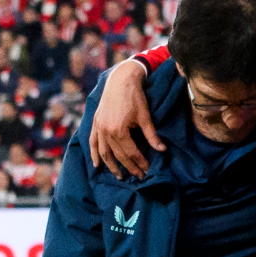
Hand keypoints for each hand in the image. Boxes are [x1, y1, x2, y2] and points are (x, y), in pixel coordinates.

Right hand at [89, 60, 163, 178]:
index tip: (148, 170)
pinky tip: (96, 164)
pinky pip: (93, 142)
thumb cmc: (135, 97)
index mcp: (119, 130)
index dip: (140, 162)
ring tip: (119, 176)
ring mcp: (99, 127)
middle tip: (138, 176)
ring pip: (104, 152)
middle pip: (118, 155)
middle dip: (129, 167)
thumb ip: (152, 135)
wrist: (120, 80)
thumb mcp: (145, 117)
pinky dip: (94, 154)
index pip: (131, 152)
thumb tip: (162, 150)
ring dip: (111, 165)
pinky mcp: (96, 123)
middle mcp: (106, 131)